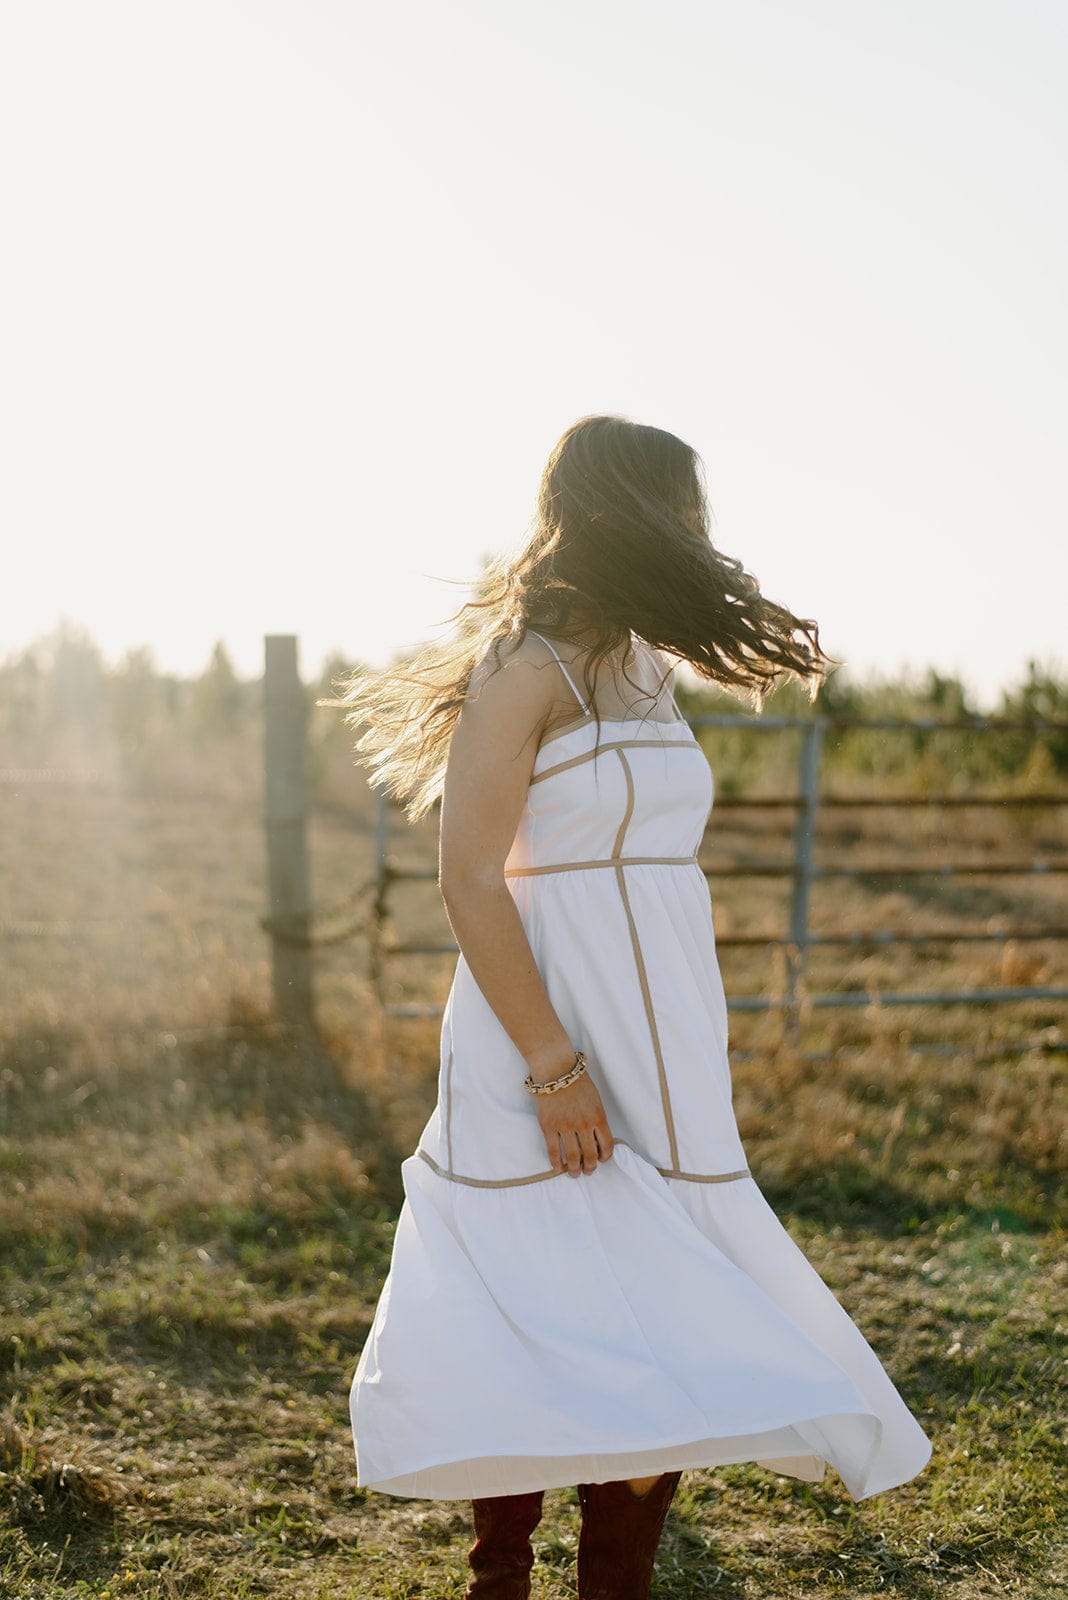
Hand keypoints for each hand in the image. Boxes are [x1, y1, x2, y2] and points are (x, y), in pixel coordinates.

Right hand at [529, 1057, 614, 1177]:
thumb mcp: (595, 1100)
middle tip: (587, 1171)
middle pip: (590, 1155)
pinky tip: (557, 1167)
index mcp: (598, 1117)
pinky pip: (553, 1150)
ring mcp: (565, 1126)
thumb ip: (597, 1119)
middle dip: (590, 1167)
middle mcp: (583, 1124)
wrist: (556, 1069)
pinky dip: (556, 1162)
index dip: (605, 1157)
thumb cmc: (577, 1082)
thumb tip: (596, 1138)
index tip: (601, 1160)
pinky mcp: (549, 1126)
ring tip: (573, 1173)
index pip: (607, 1145)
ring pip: (572, 1156)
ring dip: (574, 1168)